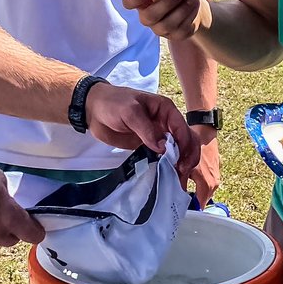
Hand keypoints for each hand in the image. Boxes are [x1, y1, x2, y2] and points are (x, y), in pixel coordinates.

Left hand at [85, 83, 200, 179]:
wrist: (94, 110)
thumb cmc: (113, 104)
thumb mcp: (130, 112)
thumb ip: (147, 130)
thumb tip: (164, 149)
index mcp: (166, 110)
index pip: (182, 128)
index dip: (185, 146)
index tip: (180, 163)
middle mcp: (166, 123)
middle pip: (186, 140)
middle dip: (188, 156)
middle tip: (181, 173)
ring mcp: (157, 136)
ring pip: (177, 150)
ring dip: (181, 164)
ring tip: (178, 180)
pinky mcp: (148, 146)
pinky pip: (162, 157)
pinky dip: (167, 166)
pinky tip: (167, 178)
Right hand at [122, 0, 210, 41]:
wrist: (190, 2)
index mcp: (141, 1)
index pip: (128, 2)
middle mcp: (147, 17)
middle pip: (149, 16)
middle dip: (166, 4)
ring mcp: (161, 29)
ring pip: (167, 24)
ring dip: (181, 10)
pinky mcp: (176, 35)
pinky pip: (182, 30)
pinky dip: (190, 16)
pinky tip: (195, 5)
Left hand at [188, 125, 219, 206]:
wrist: (205, 133)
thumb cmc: (195, 148)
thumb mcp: (185, 166)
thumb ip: (181, 181)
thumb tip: (175, 194)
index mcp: (207, 184)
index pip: (200, 204)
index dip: (191, 207)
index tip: (181, 207)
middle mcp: (214, 183)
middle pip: (203, 198)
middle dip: (193, 200)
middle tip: (180, 199)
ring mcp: (216, 176)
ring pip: (205, 190)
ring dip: (197, 191)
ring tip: (185, 189)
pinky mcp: (216, 170)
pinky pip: (207, 182)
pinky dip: (200, 183)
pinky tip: (192, 179)